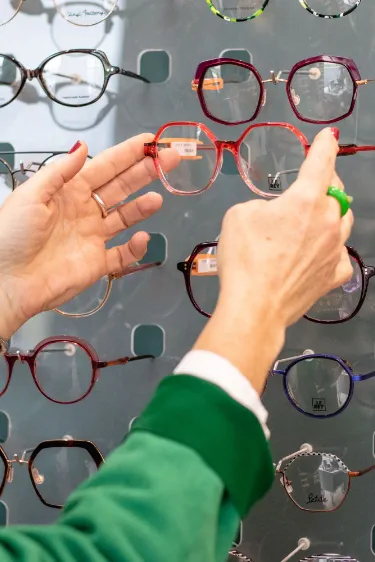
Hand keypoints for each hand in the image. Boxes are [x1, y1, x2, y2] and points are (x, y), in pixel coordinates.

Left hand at [0, 135, 178, 337]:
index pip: (105, 167)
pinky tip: (141, 237)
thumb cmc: (12, 235)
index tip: (150, 141)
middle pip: (121, 187)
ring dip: (143, 207)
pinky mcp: (97, 263)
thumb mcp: (31, 195)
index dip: (128, 154)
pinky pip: (122, 254)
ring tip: (158, 197)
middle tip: (171, 159)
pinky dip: (135, 247)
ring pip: (125, 217)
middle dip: (146, 172)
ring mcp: (93, 237)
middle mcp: (85, 210)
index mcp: (69, 191)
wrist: (7, 281)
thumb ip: (60, 171)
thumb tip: (83, 146)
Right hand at [194, 128, 352, 390]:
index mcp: (305, 200)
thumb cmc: (244, 258)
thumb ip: (262, 206)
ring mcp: (336, 250)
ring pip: (344, 221)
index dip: (324, 146)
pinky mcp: (335, 275)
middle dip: (327, 183)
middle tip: (312, 185)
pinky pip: (340, 254)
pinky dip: (331, 249)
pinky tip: (319, 254)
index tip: (327, 137)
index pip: (321, 163)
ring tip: (319, 216)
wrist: (255, 306)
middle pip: (337, 193)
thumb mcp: (238, 216)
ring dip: (333, 213)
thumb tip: (275, 215)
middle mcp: (329, 221)